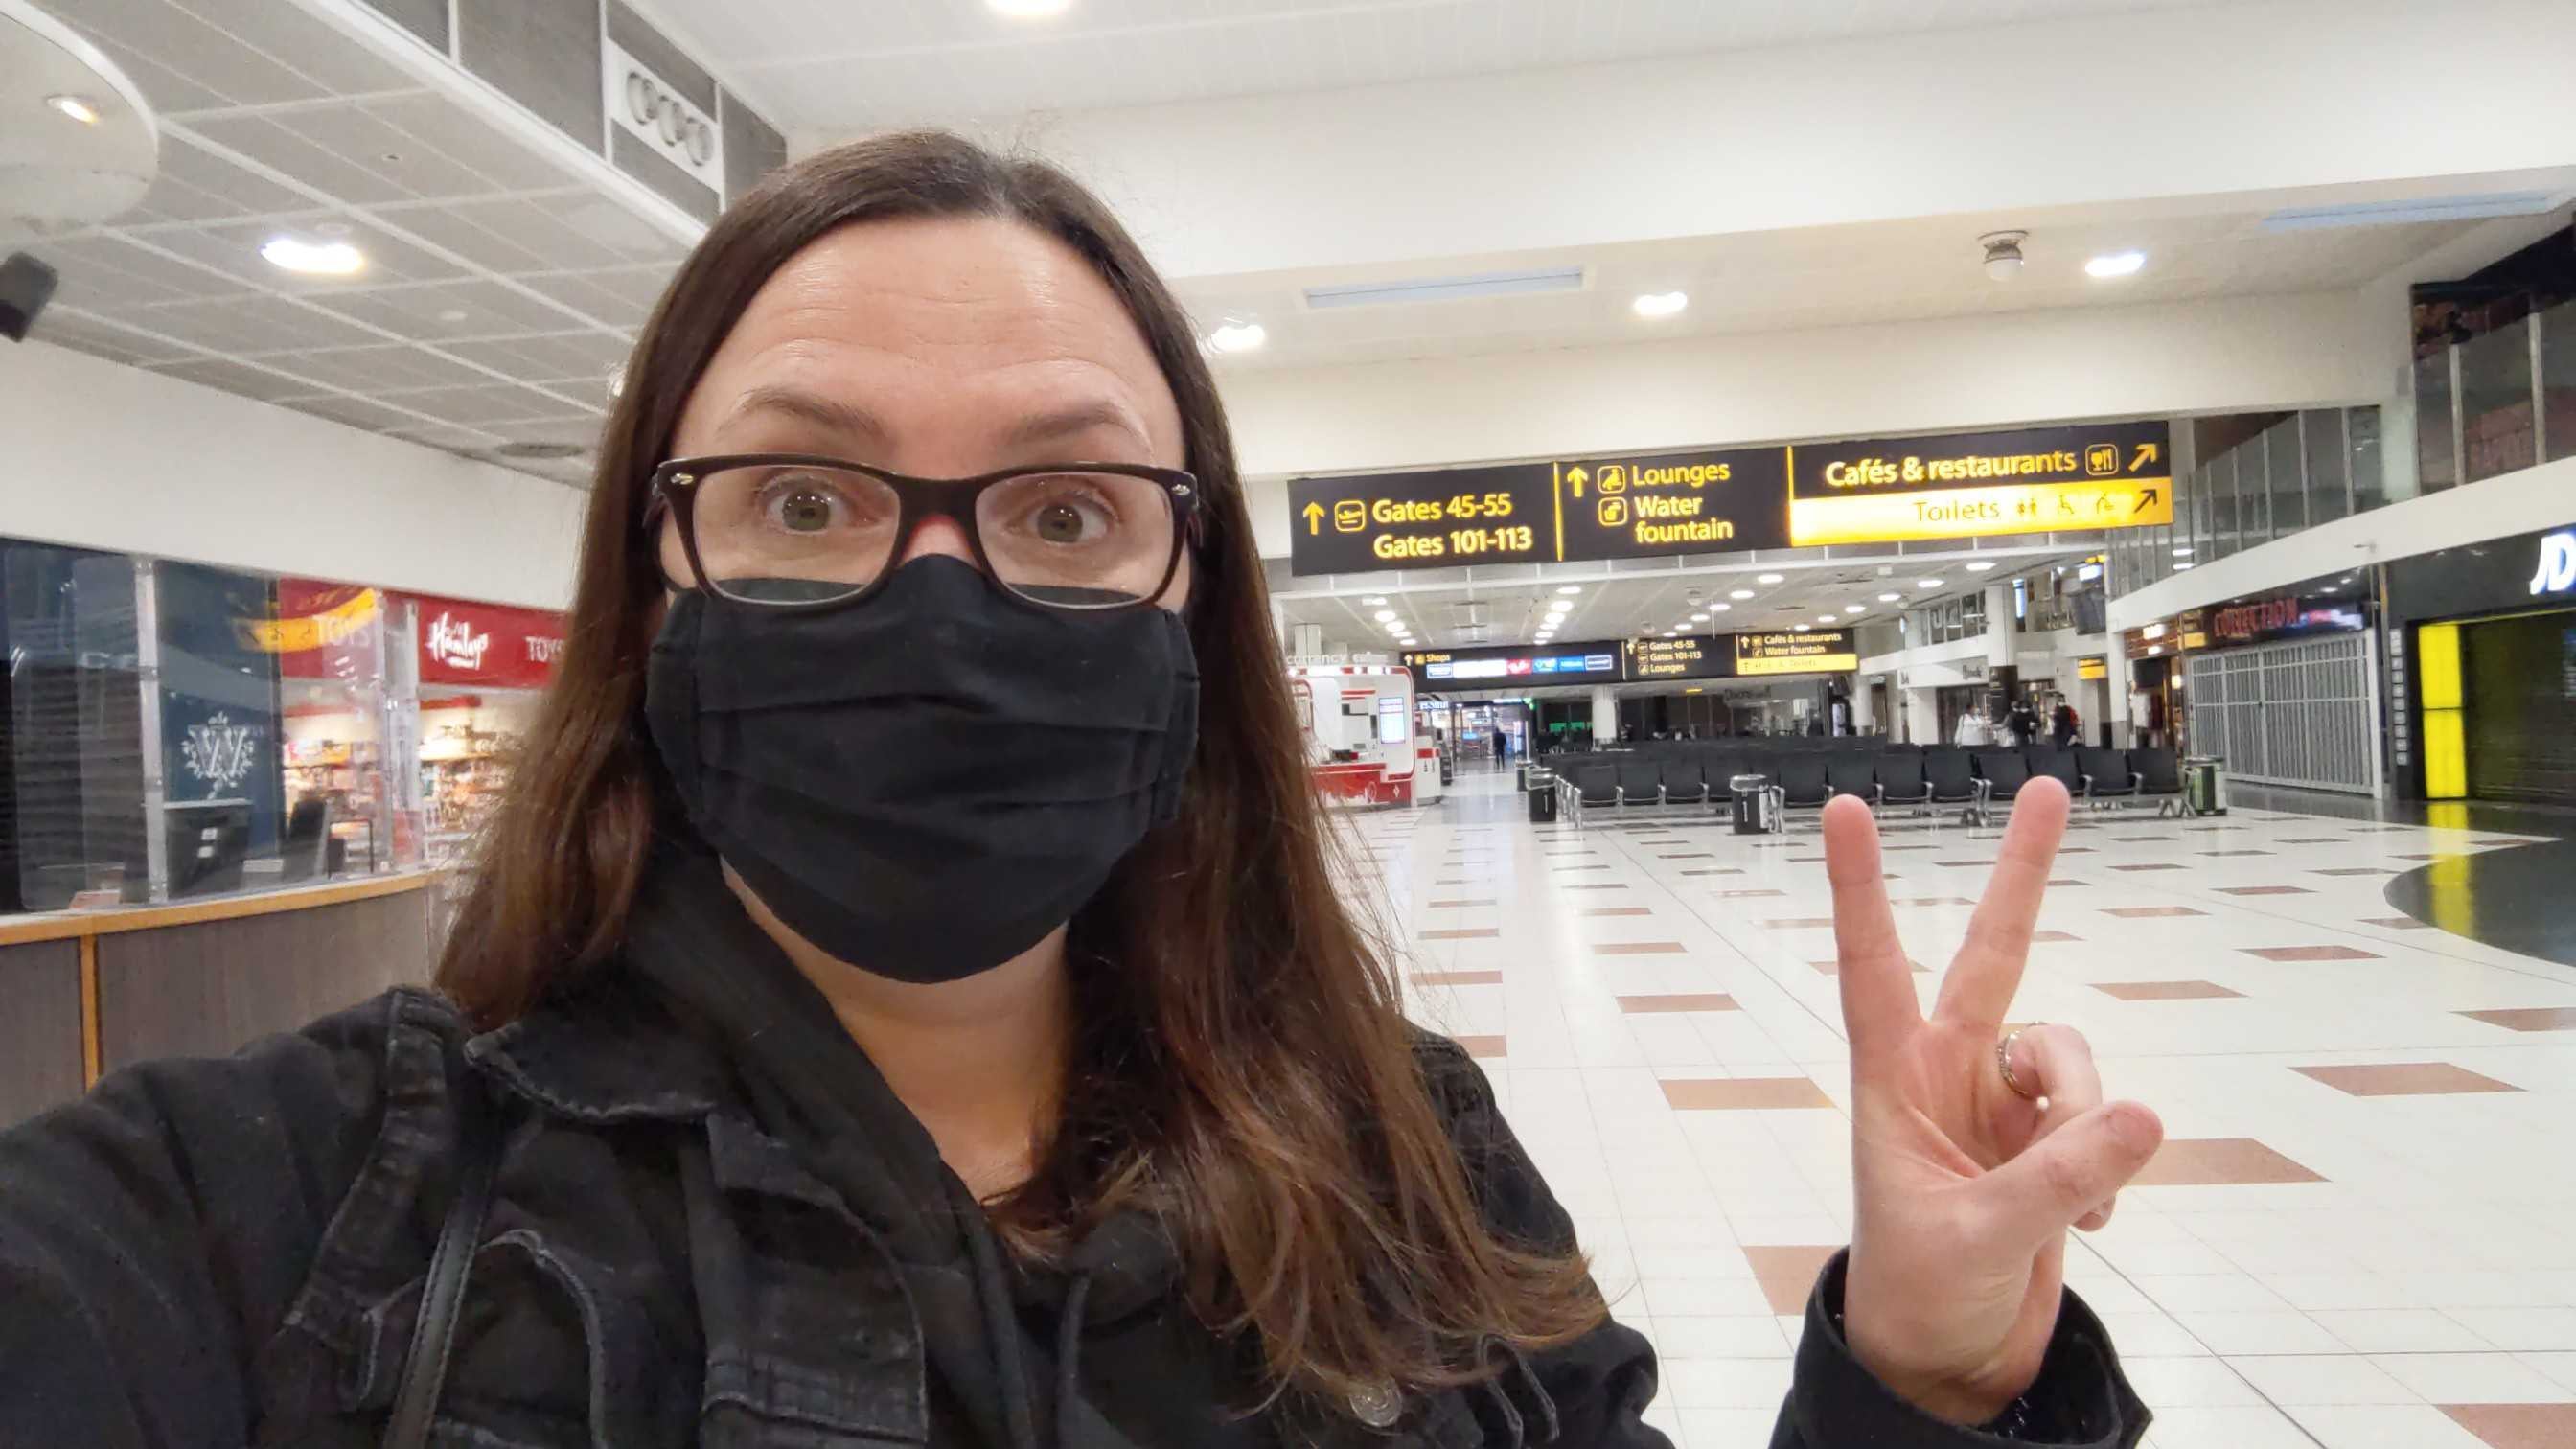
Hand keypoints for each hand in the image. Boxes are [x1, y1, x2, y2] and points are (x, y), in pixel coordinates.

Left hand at [1824, 778, 2164, 1424]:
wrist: (1953, 1354)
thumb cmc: (1925, 1290)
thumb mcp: (1978, 1240)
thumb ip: (2057, 1181)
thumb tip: (2143, 1115)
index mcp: (1893, 1078)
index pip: (1872, 966)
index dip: (1861, 890)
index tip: (1845, 810)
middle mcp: (1948, 1071)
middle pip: (1995, 954)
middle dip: (2024, 875)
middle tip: (2050, 789)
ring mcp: (2003, 1100)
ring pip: (2073, 1058)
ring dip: (2089, 1120)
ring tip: (2075, 1196)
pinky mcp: (2053, 1138)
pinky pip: (2108, 1120)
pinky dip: (2108, 1167)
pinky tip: (2088, 1219)